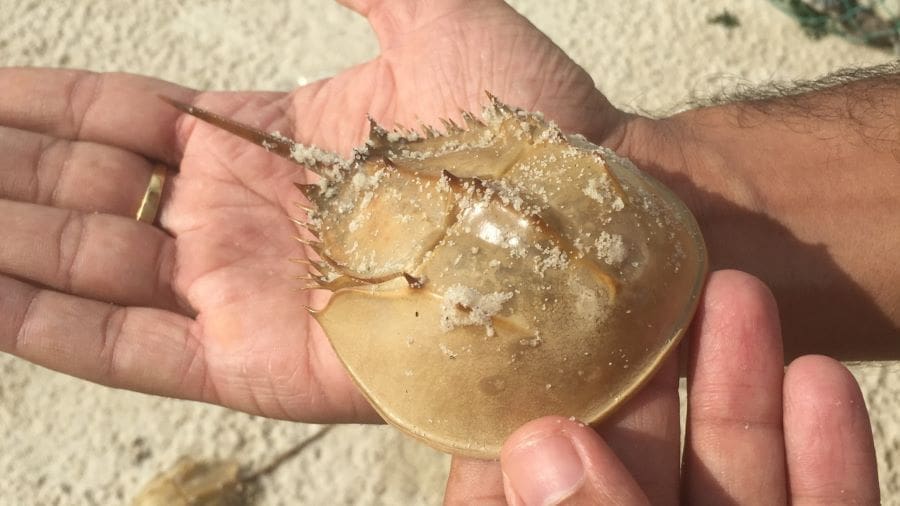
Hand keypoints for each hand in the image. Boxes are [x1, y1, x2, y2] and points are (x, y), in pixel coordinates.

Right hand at [0, 0, 640, 421]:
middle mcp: (237, 221)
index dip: (39, 104)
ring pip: (83, 266)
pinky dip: (36, 321)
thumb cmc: (525, 123)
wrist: (581, 219)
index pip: (119, 123)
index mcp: (259, 146)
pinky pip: (124, 348)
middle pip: (82, 191)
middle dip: (2, 167)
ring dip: (1, 237)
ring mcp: (241, 294)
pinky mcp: (256, 363)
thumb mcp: (428, 12)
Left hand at [445, 270, 879, 504]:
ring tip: (738, 291)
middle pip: (636, 460)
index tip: (532, 325)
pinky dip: (827, 454)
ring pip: (734, 474)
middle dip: (649, 370)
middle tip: (651, 282)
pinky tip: (821, 377)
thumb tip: (538, 446)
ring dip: (741, 385)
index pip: (519, 486)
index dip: (524, 407)